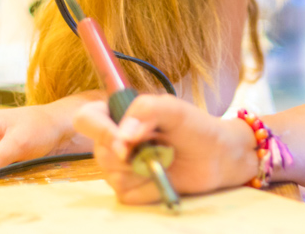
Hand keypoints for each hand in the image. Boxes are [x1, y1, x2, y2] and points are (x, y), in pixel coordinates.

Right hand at [73, 94, 256, 203]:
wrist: (217, 156)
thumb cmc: (195, 127)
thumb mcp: (175, 109)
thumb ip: (146, 110)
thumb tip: (123, 136)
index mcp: (118, 114)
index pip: (87, 119)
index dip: (100, 130)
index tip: (125, 141)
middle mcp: (114, 141)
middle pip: (99, 152)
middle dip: (131, 154)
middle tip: (158, 147)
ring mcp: (120, 168)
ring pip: (112, 176)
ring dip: (143, 170)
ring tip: (165, 159)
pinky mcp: (131, 190)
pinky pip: (127, 194)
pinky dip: (148, 187)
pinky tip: (164, 176)